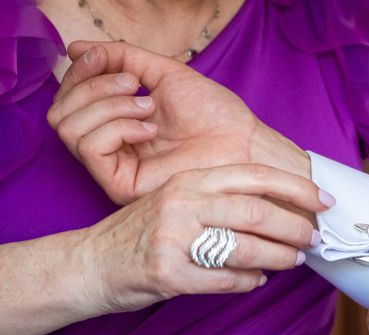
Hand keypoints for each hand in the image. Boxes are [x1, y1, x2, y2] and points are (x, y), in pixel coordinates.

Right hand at [47, 41, 309, 204]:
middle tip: (134, 84)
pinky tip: (149, 127)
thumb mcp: (163, 74)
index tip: (105, 57)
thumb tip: (75, 49)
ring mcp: (114, 167)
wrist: (243, 143)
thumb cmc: (213, 113)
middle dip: (91, 86)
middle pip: (60, 113)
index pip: (70, 98)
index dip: (80, 71)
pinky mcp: (121, 185)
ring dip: (107, 104)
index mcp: (117, 122)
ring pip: (68, 128)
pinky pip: (90, 146)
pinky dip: (116, 126)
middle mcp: (111, 146)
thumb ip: (121, 58)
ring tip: (148, 106)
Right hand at [79, 164, 327, 313]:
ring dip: (279, 257)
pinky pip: (225, 280)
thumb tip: (276, 209)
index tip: (323, 199)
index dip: (295, 186)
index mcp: (188, 180)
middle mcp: (182, 203)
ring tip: (294, 260)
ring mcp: (173, 239)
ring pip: (245, 247)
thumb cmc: (141, 232)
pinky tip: (257, 281)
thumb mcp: (176, 200)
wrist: (91, 262)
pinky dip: (249, 282)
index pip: (253, 176)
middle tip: (313, 238)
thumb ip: (218, 199)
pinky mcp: (168, 274)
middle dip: (294, 226)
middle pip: (255, 212)